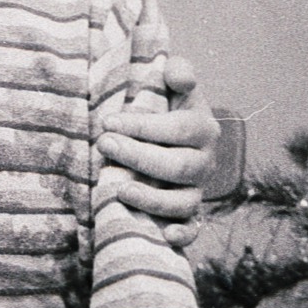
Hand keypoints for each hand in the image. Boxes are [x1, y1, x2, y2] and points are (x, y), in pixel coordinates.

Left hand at [101, 59, 218, 247]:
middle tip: (103, 144)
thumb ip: (178, 71)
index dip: (143, 127)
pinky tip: (164, 235)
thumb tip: (178, 75)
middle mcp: (204, 161)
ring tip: (118, 188)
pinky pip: (191, 229)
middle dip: (138, 156)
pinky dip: (181, 235)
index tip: (107, 122)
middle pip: (178, 166)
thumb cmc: (162, 107)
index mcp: (202, 127)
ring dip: (152, 199)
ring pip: (183, 202)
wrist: (166, 138)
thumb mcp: (171, 85)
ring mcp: (196, 190)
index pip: (178, 129)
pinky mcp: (188, 214)